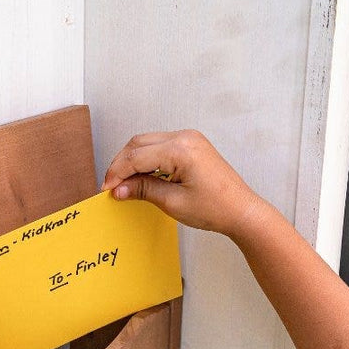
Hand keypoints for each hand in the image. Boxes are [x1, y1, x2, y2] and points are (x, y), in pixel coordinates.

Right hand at [102, 130, 263, 239]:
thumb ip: (144, 190)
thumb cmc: (216, 209)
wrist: (241, 210)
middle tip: (112, 187)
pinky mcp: (192, 144)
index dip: (117, 173)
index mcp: (181, 149)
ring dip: (133, 161)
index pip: (136, 156)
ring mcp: (189, 138)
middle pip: (138, 143)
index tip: (107, 189)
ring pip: (147, 143)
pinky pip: (161, 146)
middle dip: (122, 164)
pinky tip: (142, 177)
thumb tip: (119, 189)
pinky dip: (147, 159)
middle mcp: (185, 137)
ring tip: (125, 185)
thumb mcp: (174, 203)